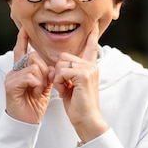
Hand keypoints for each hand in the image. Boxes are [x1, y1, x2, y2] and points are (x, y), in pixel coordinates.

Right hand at [5, 28, 52, 123]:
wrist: (26, 123)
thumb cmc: (34, 106)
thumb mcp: (43, 87)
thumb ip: (47, 75)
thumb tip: (53, 67)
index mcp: (21, 71)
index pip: (22, 51)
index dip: (23, 40)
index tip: (24, 29)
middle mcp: (14, 72)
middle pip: (33, 57)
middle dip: (45, 70)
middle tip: (44, 85)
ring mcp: (11, 78)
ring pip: (34, 66)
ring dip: (42, 80)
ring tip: (38, 92)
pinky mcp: (11, 85)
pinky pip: (30, 76)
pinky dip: (37, 85)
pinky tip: (36, 94)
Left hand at [52, 23, 108, 141]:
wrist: (87, 121)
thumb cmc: (78, 107)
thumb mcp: (69, 87)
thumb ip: (64, 74)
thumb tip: (52, 67)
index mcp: (90, 67)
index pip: (91, 48)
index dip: (92, 37)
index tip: (95, 26)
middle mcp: (92, 65)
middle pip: (63, 57)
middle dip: (58, 72)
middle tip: (65, 87)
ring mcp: (89, 69)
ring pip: (61, 64)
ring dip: (58, 78)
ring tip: (67, 89)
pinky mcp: (84, 75)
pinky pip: (61, 71)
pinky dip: (59, 82)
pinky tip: (67, 90)